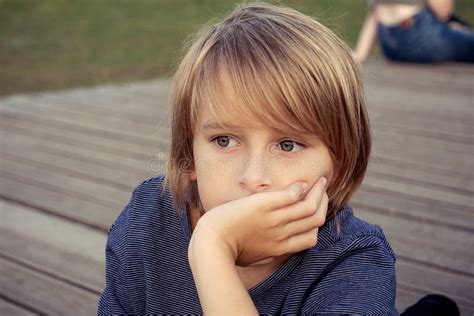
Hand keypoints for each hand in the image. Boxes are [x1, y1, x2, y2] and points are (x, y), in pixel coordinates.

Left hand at [191, 177, 328, 265]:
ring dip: (318, 191)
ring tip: (320, 180)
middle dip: (323, 202)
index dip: (317, 223)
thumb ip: (266, 253)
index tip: (316, 210)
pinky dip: (299, 188)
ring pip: (308, 205)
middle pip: (315, 219)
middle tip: (322, 189)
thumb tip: (271, 252)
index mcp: (280, 248)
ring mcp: (274, 220)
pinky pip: (290, 196)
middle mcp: (282, 234)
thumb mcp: (252, 257)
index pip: (312, 237)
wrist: (211, 243)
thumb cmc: (227, 251)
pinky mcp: (263, 206)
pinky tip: (300, 183)